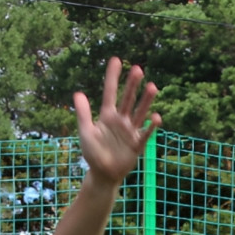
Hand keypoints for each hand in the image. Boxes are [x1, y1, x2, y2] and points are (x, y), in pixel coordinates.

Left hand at [72, 58, 160, 187]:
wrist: (103, 174)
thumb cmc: (93, 153)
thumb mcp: (86, 133)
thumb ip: (83, 114)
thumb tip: (78, 93)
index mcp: (107, 116)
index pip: (110, 93)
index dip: (113, 77)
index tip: (116, 60)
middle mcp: (121, 120)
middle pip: (128, 99)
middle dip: (132, 85)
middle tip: (138, 69)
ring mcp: (130, 131)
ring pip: (139, 112)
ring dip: (145, 101)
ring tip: (152, 87)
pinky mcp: (137, 144)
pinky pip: (146, 133)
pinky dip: (151, 126)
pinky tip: (156, 117)